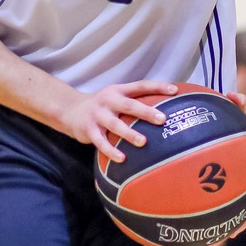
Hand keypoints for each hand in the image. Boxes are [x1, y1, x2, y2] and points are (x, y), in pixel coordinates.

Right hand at [63, 81, 178, 161]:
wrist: (71, 111)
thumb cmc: (103, 107)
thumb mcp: (115, 97)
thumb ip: (134, 101)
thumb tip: (165, 109)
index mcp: (118, 90)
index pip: (140, 86)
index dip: (157, 87)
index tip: (174, 91)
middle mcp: (108, 100)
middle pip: (129, 105)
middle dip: (146, 112)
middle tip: (162, 119)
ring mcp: (98, 115)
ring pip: (115, 125)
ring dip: (129, 134)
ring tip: (143, 142)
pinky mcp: (89, 130)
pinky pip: (101, 142)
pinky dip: (111, 151)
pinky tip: (122, 159)